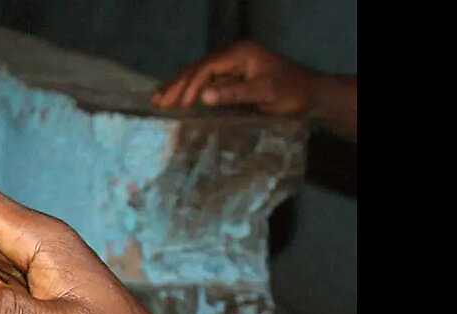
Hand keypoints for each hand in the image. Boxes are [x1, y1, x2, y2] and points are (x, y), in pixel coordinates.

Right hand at [150, 41, 315, 113]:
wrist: (311, 94)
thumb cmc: (291, 92)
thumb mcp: (265, 93)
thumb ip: (235, 93)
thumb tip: (204, 96)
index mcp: (240, 53)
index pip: (207, 68)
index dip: (190, 86)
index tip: (180, 105)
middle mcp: (233, 55)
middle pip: (197, 68)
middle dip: (176, 85)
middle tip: (157, 102)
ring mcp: (232, 64)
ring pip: (198, 73)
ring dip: (178, 86)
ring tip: (158, 99)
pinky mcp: (232, 75)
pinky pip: (205, 80)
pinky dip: (189, 89)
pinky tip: (176, 97)